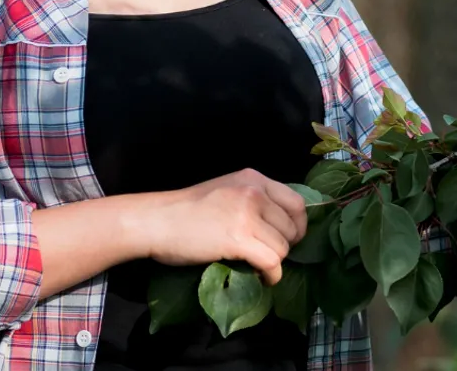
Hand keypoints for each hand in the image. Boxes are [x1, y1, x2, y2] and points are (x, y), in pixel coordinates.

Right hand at [142, 168, 307, 285]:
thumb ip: (253, 199)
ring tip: (260, 266)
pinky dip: (271, 275)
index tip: (289, 239)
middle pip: (291, 227)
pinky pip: (272, 262)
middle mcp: (255, 192)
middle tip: (269, 255)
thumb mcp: (226, 190)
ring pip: (283, 247)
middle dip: (285, 245)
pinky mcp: (239, 238)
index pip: (297, 202)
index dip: (297, 225)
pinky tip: (262, 278)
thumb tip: (277, 224)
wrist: (158, 220)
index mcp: (254, 178)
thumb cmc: (186, 209)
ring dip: (275, 262)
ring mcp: (248, 214)